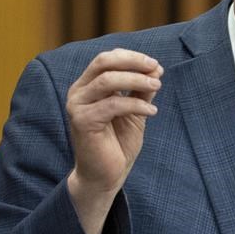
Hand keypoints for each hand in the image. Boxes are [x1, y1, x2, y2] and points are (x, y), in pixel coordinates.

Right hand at [66, 49, 162, 233]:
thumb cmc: (118, 143)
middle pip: (104, 62)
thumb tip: (156, 69)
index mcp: (88, 86)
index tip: (155, 65)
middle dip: (133, 62)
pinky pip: (112, 104)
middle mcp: (78, 92)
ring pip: (107, 80)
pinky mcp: (82, 121)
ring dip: (136, 80)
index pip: (107, 59)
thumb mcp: (134, 112)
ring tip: (157, 87)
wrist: (106, 176)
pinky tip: (152, 112)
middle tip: (156, 70)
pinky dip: (135, 105)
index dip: (132, 58)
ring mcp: (77, 106)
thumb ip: (141, 91)